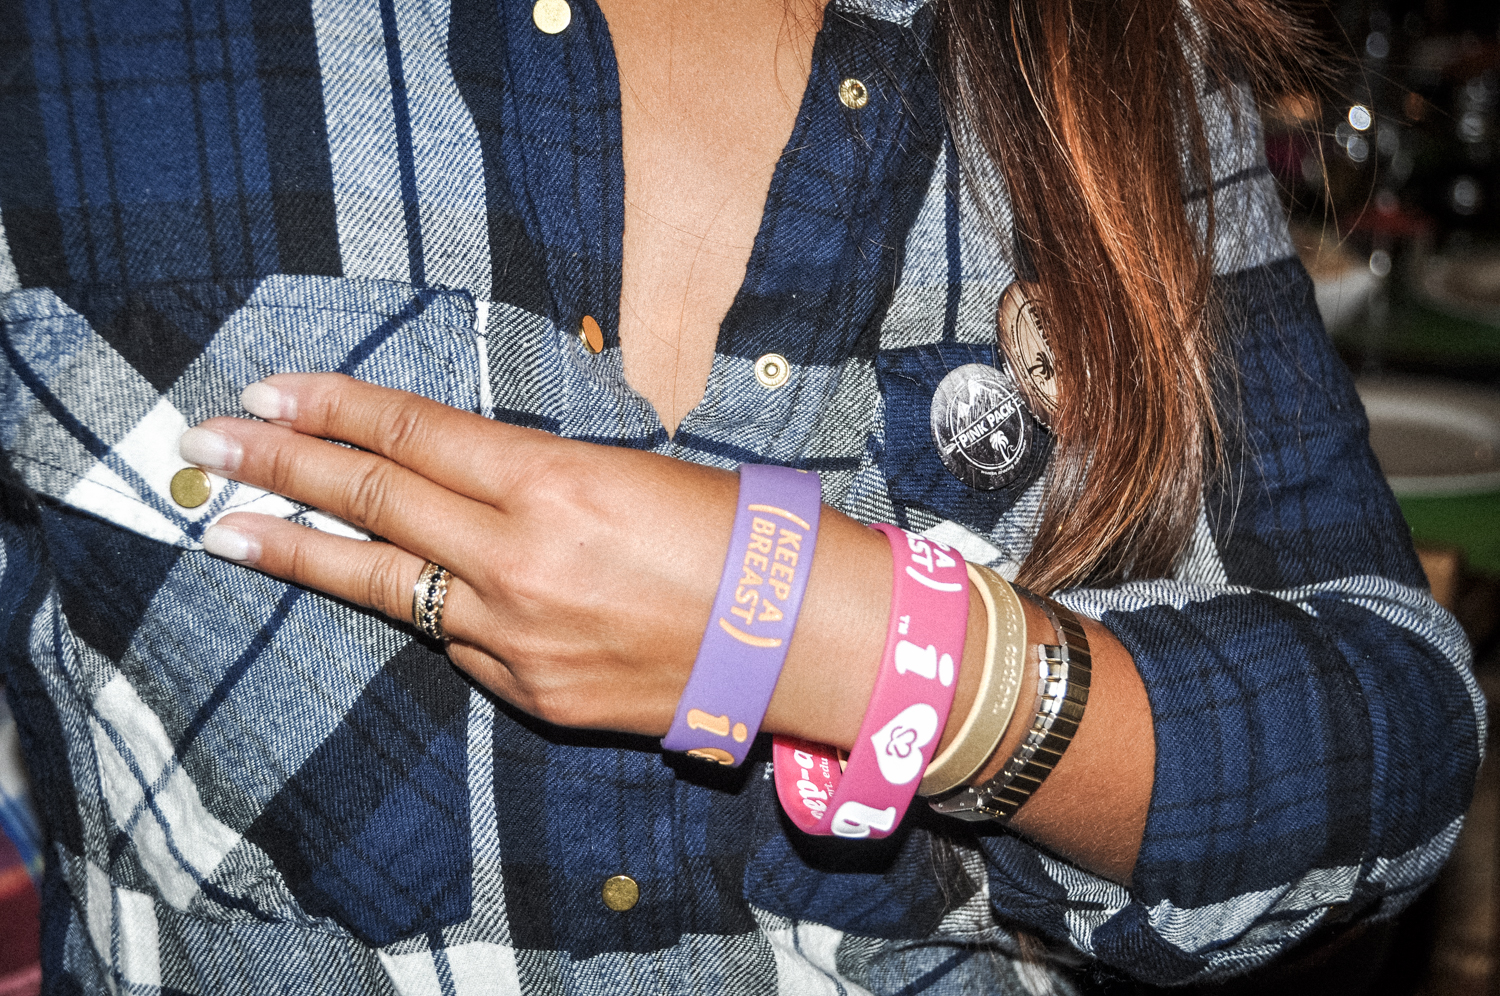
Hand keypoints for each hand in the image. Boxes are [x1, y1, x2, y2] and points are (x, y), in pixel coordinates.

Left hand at [180, 374, 890, 740]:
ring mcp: (520, 636)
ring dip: (304, 551)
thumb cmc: (742, 535)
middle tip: (209, 441)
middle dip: (281, 464)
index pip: (415, 434)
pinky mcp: (533, 694)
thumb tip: (461, 480)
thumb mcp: (634, 473)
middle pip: (376, 501)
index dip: (335, 407)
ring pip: (389, 585)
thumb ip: (536, 479)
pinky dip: (428, 610)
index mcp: (558, 482)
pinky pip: (459, 642)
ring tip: (230, 528)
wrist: (806, 641)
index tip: (271, 389)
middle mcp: (523, 559)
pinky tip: (397, 592)